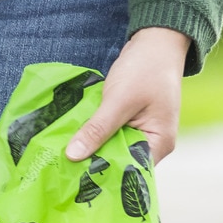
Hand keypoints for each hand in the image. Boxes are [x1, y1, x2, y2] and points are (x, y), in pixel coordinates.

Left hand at [65, 27, 189, 163]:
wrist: (155, 41)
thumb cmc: (144, 69)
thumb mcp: (119, 100)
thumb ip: (97, 129)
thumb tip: (73, 156)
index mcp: (159, 144)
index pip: (129, 171)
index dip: (103, 176)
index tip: (74, 181)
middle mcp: (153, 144)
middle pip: (119, 163)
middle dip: (93, 165)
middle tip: (62, 171)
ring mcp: (141, 134)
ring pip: (111, 150)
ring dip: (91, 151)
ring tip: (63, 160)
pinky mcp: (129, 124)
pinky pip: (109, 137)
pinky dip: (94, 138)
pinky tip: (74, 141)